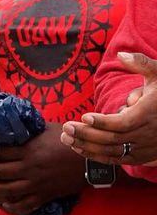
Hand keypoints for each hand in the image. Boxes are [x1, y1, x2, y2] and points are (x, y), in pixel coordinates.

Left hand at [0, 128, 83, 214]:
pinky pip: (26, 205)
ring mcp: (38, 184)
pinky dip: (13, 207)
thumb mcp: (48, 130)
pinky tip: (5, 205)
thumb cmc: (71, 142)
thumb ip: (31, 129)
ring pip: (8, 190)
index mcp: (29, 151)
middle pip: (0, 172)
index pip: (0, 152)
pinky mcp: (46, 196)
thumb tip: (18, 120)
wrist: (92, 161)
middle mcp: (30, 168)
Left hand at [62, 51, 156, 165]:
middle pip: (113, 139)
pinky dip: (98, 156)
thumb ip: (141, 63)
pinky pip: (119, 160)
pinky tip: (80, 149)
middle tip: (66, 127)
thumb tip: (121, 55)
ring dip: (88, 147)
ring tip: (66, 138)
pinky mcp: (143, 155)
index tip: (84, 116)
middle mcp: (148, 133)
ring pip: (114, 152)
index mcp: (149, 113)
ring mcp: (146, 147)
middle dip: (87, 134)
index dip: (103, 122)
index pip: (124, 123)